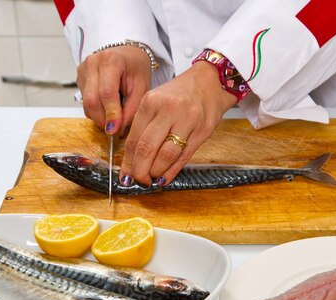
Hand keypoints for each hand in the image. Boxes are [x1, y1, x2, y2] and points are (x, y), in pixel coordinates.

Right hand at [77, 45, 150, 133]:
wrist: (127, 55)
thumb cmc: (135, 68)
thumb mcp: (141, 87)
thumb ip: (131, 109)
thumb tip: (119, 129)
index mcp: (110, 60)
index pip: (107, 92)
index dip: (111, 114)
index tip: (117, 129)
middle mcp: (92, 63)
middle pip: (91, 99)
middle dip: (102, 119)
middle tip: (114, 129)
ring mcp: (83, 70)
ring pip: (86, 103)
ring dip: (99, 116)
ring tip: (114, 116)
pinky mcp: (79, 79)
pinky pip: (84, 102)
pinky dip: (96, 110)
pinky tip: (107, 106)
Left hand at [119, 61, 236, 185]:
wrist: (210, 82)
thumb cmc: (179, 94)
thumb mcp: (156, 100)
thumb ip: (143, 125)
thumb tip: (131, 158)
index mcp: (151, 101)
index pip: (134, 138)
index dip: (128, 161)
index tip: (125, 174)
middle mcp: (169, 110)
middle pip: (147, 148)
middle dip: (139, 170)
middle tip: (137, 180)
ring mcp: (188, 120)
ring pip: (166, 155)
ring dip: (156, 172)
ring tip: (151, 178)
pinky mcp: (202, 131)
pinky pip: (184, 157)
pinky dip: (172, 171)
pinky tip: (164, 178)